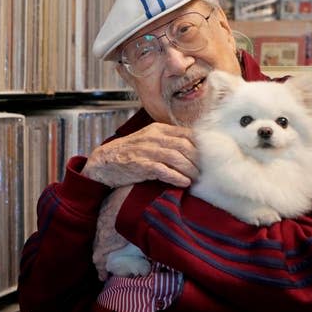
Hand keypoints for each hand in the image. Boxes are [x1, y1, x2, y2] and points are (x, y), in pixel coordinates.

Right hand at [81, 122, 198, 187]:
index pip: (187, 134)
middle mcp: (153, 137)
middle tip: (204, 171)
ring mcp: (147, 151)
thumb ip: (167, 141)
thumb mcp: (148, 140)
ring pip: (177, 158)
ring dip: (190, 170)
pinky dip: (177, 177)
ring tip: (195, 179)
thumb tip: (191, 149)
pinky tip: (184, 182)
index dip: (200, 146)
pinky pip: (164, 170)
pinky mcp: (141, 165)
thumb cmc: (129, 153)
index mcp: (158, 129)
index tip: (208, 157)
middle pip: (185, 146)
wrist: (103, 162)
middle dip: (198, 160)